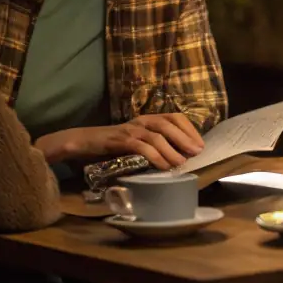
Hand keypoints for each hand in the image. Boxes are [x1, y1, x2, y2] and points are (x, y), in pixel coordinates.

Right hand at [33, 113, 204, 169]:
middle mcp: (141, 120)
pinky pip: (142, 146)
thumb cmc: (112, 145)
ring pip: (157, 134)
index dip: (189, 129)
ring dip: (173, 149)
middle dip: (185, 138)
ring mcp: (130, 129)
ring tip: (182, 162)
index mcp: (147, 119)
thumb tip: (177, 158)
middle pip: (169, 123)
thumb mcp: (136, 142)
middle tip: (197, 152)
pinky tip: (164, 166)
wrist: (83, 142)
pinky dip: (155, 156)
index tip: (200, 144)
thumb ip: (153, 145)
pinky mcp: (120, 140)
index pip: (174, 116)